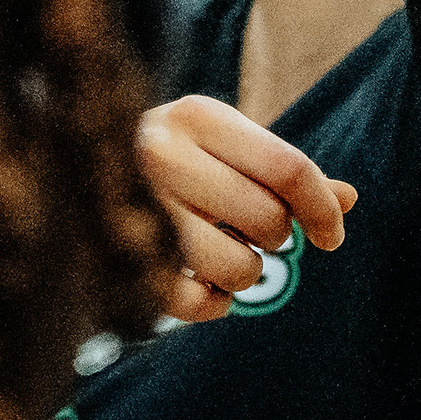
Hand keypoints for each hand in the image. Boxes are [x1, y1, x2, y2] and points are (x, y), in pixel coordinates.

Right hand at [136, 94, 353, 323]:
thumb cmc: (172, 156)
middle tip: (247, 227)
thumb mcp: (225, 145)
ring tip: (221, 251)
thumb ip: (285, 172)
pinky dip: (214, 303)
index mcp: (198, 115)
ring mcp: (139, 208)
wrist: (70, 164)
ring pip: (238, 267)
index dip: (323, 207)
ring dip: (246, 272)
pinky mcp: (122, 259)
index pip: (289, 167)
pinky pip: (197, 304)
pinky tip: (202, 283)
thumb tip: (350, 198)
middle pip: (268, 219)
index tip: (332, 234)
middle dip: (275, 236)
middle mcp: (164, 154)